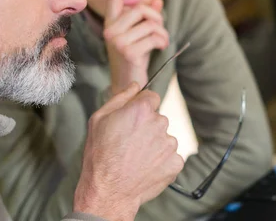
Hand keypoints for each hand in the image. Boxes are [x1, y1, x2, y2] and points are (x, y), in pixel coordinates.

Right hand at [73, 82, 183, 220]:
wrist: (108, 191)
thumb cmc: (100, 155)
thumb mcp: (99, 119)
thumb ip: (121, 98)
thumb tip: (135, 85)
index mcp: (142, 109)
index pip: (152, 97)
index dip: (142, 107)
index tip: (134, 119)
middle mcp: (160, 123)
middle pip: (158, 119)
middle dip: (147, 128)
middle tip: (129, 144)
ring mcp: (170, 144)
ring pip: (165, 138)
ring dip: (155, 145)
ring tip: (136, 158)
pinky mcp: (175, 163)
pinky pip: (171, 157)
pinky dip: (161, 162)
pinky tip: (145, 168)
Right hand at [103, 0, 168, 92]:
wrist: (128, 84)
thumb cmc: (135, 57)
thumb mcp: (140, 34)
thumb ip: (147, 17)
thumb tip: (157, 0)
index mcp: (110, 23)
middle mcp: (110, 30)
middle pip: (139, 9)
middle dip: (156, 17)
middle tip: (161, 28)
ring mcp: (118, 42)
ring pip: (150, 24)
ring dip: (162, 32)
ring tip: (162, 41)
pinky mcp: (129, 52)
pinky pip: (154, 37)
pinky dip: (162, 41)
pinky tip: (161, 47)